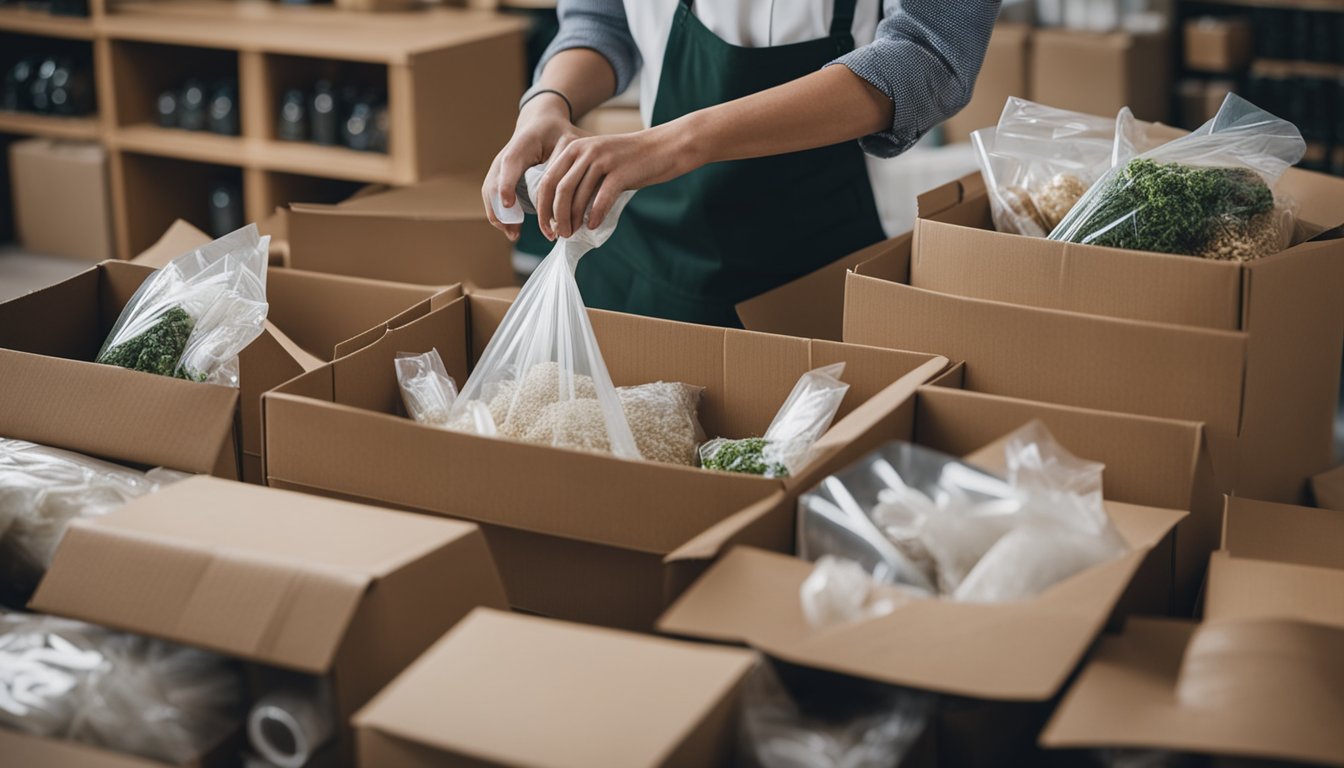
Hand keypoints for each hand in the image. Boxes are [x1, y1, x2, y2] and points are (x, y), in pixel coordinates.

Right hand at [481, 94, 588, 241]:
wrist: (540, 123)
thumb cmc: (558, 132)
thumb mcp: (570, 138)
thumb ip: (576, 157)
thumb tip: (586, 179)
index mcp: (524, 143)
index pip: (511, 163)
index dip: (507, 183)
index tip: (509, 203)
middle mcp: (506, 156)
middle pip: (493, 183)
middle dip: (502, 209)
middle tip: (514, 232)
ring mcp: (499, 166)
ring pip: (490, 192)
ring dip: (500, 215)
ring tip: (514, 234)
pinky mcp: (499, 176)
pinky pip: (492, 196)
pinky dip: (500, 213)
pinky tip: (513, 230)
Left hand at [532, 123, 697, 239]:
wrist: (664, 147)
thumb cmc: (630, 161)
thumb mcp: (598, 161)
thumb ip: (579, 178)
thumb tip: (560, 212)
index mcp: (574, 147)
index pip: (547, 180)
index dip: (543, 207)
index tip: (546, 227)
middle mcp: (584, 151)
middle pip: (558, 190)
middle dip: (554, 216)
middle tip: (558, 235)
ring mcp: (602, 160)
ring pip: (577, 196)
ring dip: (572, 220)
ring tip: (573, 234)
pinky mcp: (620, 171)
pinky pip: (601, 199)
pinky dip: (595, 216)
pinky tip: (593, 226)